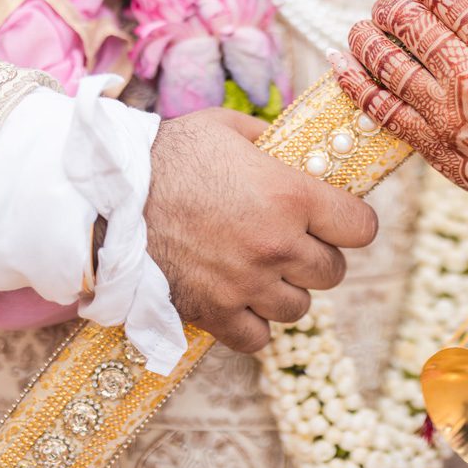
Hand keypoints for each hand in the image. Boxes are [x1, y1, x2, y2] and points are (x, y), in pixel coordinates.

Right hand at [145, 108, 377, 351]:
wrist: (105, 194)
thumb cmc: (166, 154)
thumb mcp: (227, 128)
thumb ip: (271, 140)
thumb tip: (295, 146)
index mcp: (290, 196)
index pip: (362, 228)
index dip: (352, 222)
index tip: (337, 219)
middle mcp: (276, 245)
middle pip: (333, 271)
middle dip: (317, 256)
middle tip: (290, 241)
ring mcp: (245, 284)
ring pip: (300, 308)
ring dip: (286, 290)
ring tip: (261, 269)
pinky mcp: (212, 313)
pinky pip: (257, 339)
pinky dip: (253, 324)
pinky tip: (239, 299)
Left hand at [333, 0, 467, 223]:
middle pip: (410, 23)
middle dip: (390, 7)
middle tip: (385, 7)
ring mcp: (445, 111)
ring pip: (386, 62)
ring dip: (365, 39)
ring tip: (360, 31)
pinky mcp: (429, 142)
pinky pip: (380, 107)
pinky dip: (354, 82)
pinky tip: (341, 64)